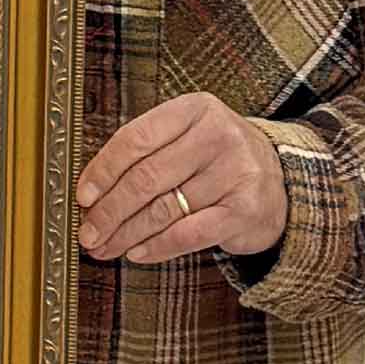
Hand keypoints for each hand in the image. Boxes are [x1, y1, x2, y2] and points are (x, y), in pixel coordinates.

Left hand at [76, 92, 286, 263]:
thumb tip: (92, 194)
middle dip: (109, 211)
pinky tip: (137, 253)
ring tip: (104, 247)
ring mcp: (236, 172)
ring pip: (164, 209)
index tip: (82, 196)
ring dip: (126, 234)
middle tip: (87, 233)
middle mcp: (218, 136)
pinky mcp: (246, 209)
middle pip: (146, 178)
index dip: (103, 170)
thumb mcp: (186, 138)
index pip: (136, 139)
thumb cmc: (215, 159)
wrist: (281, 180)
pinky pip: (189, 234)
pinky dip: (157, 247)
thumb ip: (145, 154)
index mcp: (194, 110)